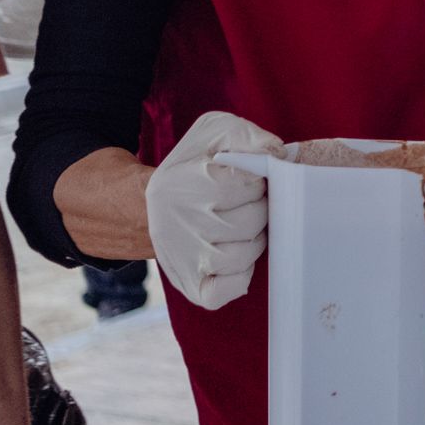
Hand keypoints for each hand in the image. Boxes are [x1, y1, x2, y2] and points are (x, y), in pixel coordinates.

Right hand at [143, 110, 282, 309]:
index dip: (256, 182)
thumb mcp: (214, 135)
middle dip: (259, 210)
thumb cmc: (194, 167)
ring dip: (253, 240)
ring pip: (245, 256)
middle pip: (251, 222)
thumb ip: (248, 137)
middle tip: (247, 204)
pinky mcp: (191, 285)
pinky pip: (230, 289)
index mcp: (183, 184)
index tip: (249, 180)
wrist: (148, 206)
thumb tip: (276, 155)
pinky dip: (240, 276)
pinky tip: (234, 254)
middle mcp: (180, 224)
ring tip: (241, 227)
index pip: (245, 186)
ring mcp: (184, 259)